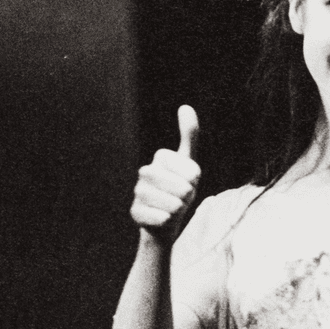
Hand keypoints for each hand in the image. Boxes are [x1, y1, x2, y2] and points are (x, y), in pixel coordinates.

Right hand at [130, 105, 200, 244]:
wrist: (166, 221)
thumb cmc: (179, 189)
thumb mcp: (188, 164)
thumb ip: (189, 136)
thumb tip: (185, 106)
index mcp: (161, 158)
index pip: (190, 170)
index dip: (194, 181)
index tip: (190, 183)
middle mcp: (146, 172)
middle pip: (180, 188)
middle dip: (187, 197)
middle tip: (183, 199)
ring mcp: (138, 193)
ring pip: (170, 204)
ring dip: (178, 209)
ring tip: (174, 208)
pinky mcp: (135, 213)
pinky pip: (158, 218)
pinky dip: (166, 221)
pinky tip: (164, 218)